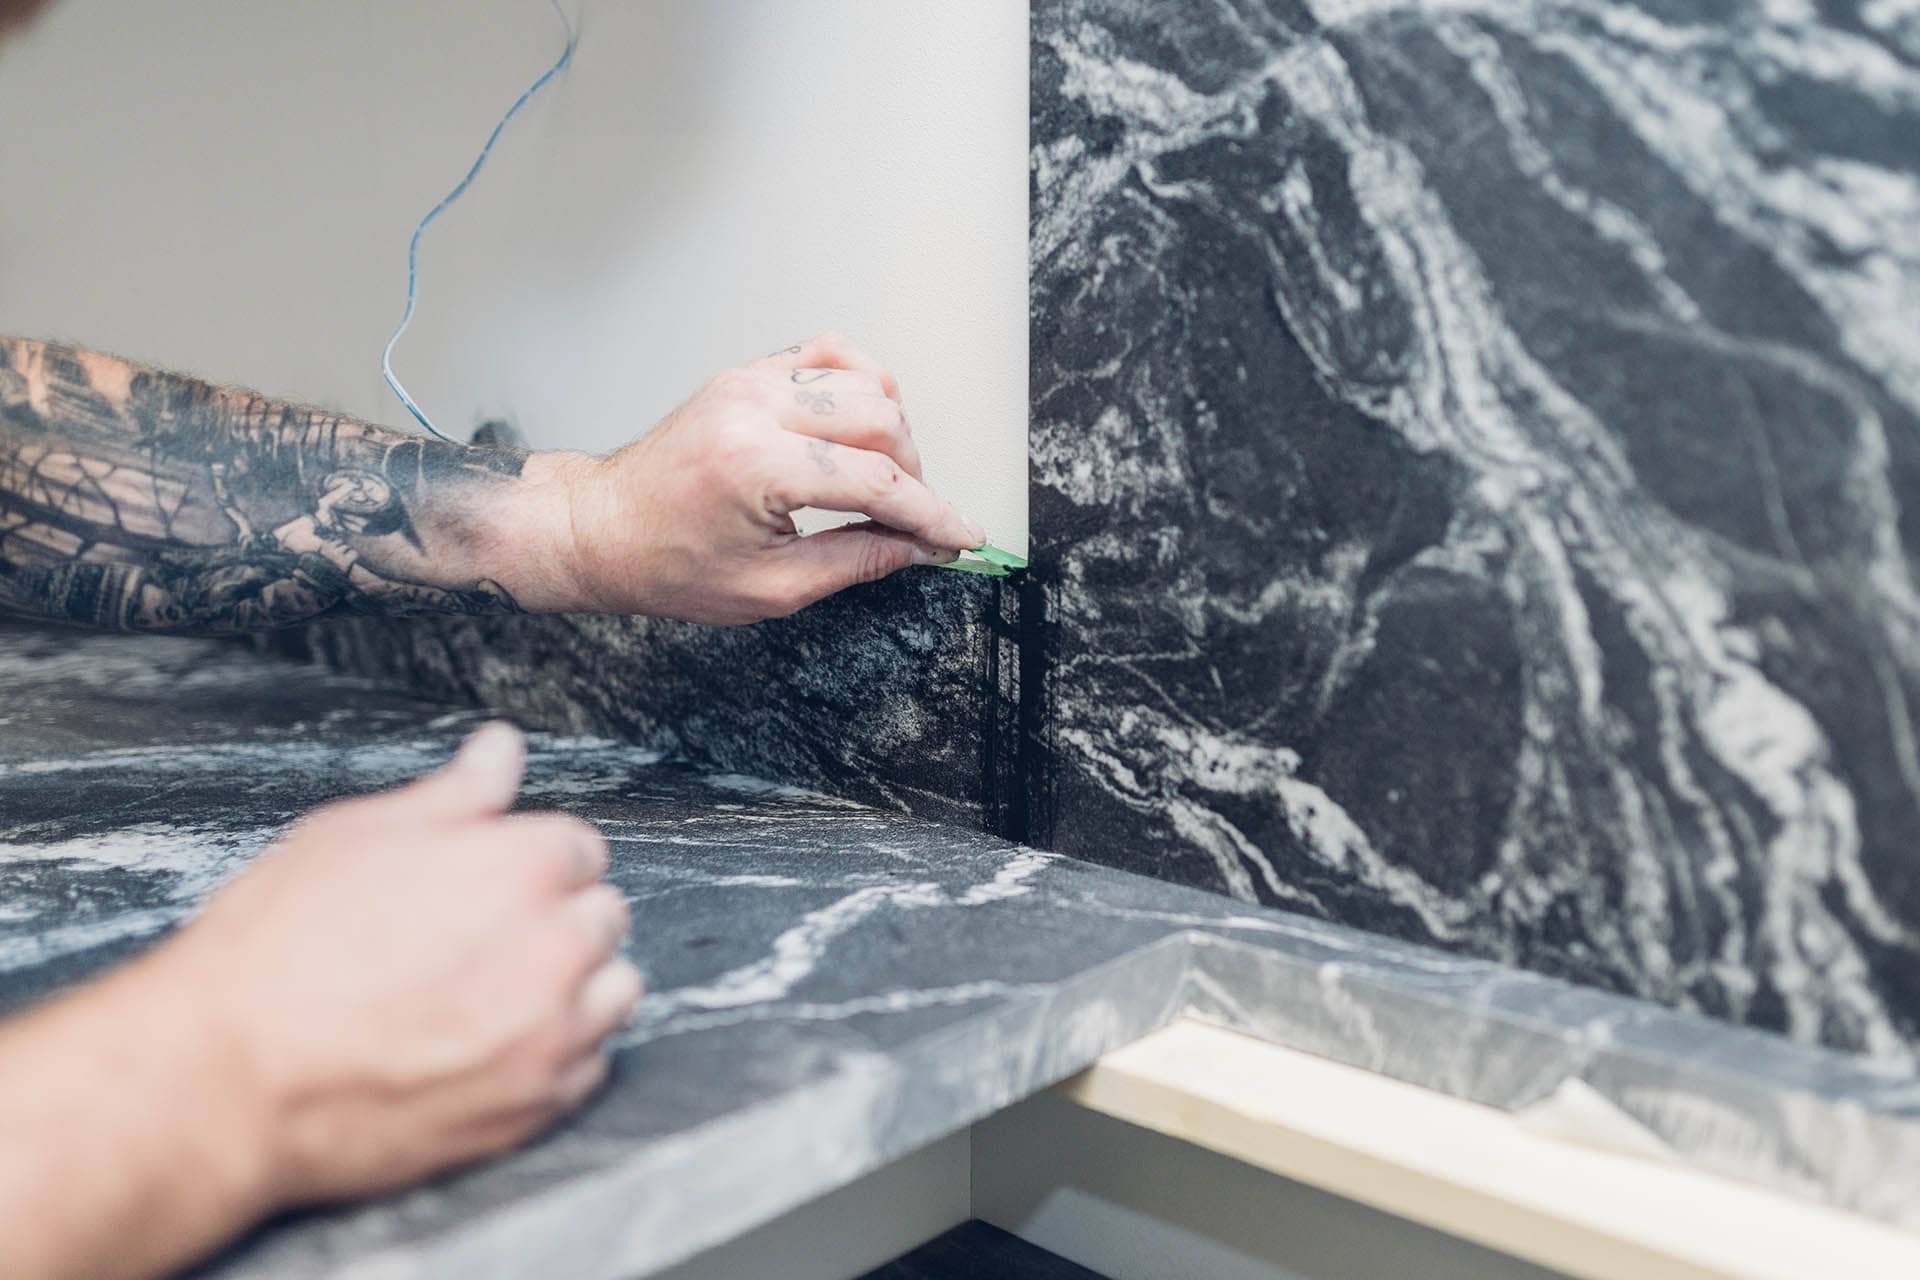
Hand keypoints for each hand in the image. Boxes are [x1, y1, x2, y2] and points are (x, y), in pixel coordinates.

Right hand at [158, 722, 639, 1205]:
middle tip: (478, 940)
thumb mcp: (356, 836)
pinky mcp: (539, 1102)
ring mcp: (554, 1030)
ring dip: (574, 987)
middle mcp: (556, 945)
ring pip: (614, 989)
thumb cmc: (278, 951)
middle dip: (556, 919)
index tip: (485, 884)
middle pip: (602, 915)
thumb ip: (456, 793)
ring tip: (494, 995)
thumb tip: (503, 748)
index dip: (527, 862)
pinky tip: (490, 1049)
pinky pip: (590, 1065)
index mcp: (522, 865)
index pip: (577, 846)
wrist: (227, 1077)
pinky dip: (557, 1056)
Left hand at [542, 332, 985, 623]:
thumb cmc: (665, 564)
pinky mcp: (747, 373)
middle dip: (913, 474)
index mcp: (755, 467)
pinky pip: (827, 355)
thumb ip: (854, 561)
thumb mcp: (769, 589)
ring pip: (863, 381)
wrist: (600, 529)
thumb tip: (917, 547)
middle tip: (914, 520)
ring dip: (891, 432)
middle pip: (880, 420)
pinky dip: (860, 385)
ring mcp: (749, 381)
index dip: (930, 514)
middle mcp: (753, 408)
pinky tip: (863, 426)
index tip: (961, 536)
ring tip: (884, 480)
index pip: (874, 483)